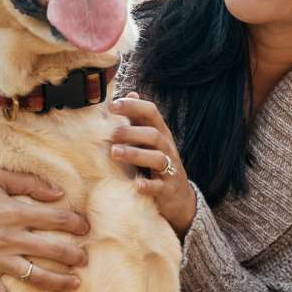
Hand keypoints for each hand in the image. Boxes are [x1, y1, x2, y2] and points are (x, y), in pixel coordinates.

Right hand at [0, 168, 89, 291]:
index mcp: (16, 213)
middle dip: (74, 255)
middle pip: (52, 250)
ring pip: (35, 276)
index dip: (76, 224)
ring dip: (58, 281)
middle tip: (86, 258)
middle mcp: (10, 239)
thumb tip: (58, 194)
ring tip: (75, 283)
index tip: (86, 228)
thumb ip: (30, 183)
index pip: (56, 220)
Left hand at [109, 92, 196, 239]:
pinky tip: (135, 185)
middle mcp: (167, 148)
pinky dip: (148, 185)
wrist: (180, 198)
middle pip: (153, 134)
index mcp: (160, 133)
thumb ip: (139, 120)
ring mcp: (169, 169)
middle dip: (131, 132)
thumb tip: (130, 93)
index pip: (151, 112)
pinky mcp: (168, 189)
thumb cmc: (158, 165)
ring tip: (115, 153)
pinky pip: (159, 186)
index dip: (133, 106)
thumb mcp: (151, 141)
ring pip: (156, 158)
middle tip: (111, 134)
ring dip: (135, 154)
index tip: (112, 105)